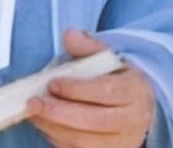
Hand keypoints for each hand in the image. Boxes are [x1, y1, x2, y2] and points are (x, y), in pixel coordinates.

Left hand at [26, 29, 154, 146]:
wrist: (138, 107)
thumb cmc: (117, 79)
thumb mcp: (107, 57)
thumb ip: (87, 46)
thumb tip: (70, 35)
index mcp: (133, 91)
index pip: (104, 92)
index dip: (76, 90)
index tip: (52, 83)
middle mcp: (131, 121)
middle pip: (93, 121)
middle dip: (59, 113)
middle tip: (34, 102)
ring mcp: (122, 143)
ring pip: (85, 142)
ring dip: (54, 128)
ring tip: (34, 113)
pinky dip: (58, 140)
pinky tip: (44, 126)